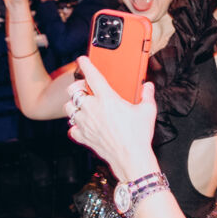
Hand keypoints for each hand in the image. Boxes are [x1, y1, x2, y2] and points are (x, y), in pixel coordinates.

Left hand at [65, 55, 158, 179]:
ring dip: (74, 106)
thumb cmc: (138, 136)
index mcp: (107, 98)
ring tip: (83, 107)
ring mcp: (85, 123)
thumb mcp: (147, 111)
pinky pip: (72, 129)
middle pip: (73, 91)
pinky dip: (75, 127)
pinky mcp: (83, 137)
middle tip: (85, 89)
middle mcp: (92, 108)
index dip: (86, 64)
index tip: (82, 59)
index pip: (93, 75)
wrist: (131, 158)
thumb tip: (148, 86)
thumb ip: (147, 95)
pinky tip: (83, 126)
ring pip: (68, 109)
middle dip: (77, 87)